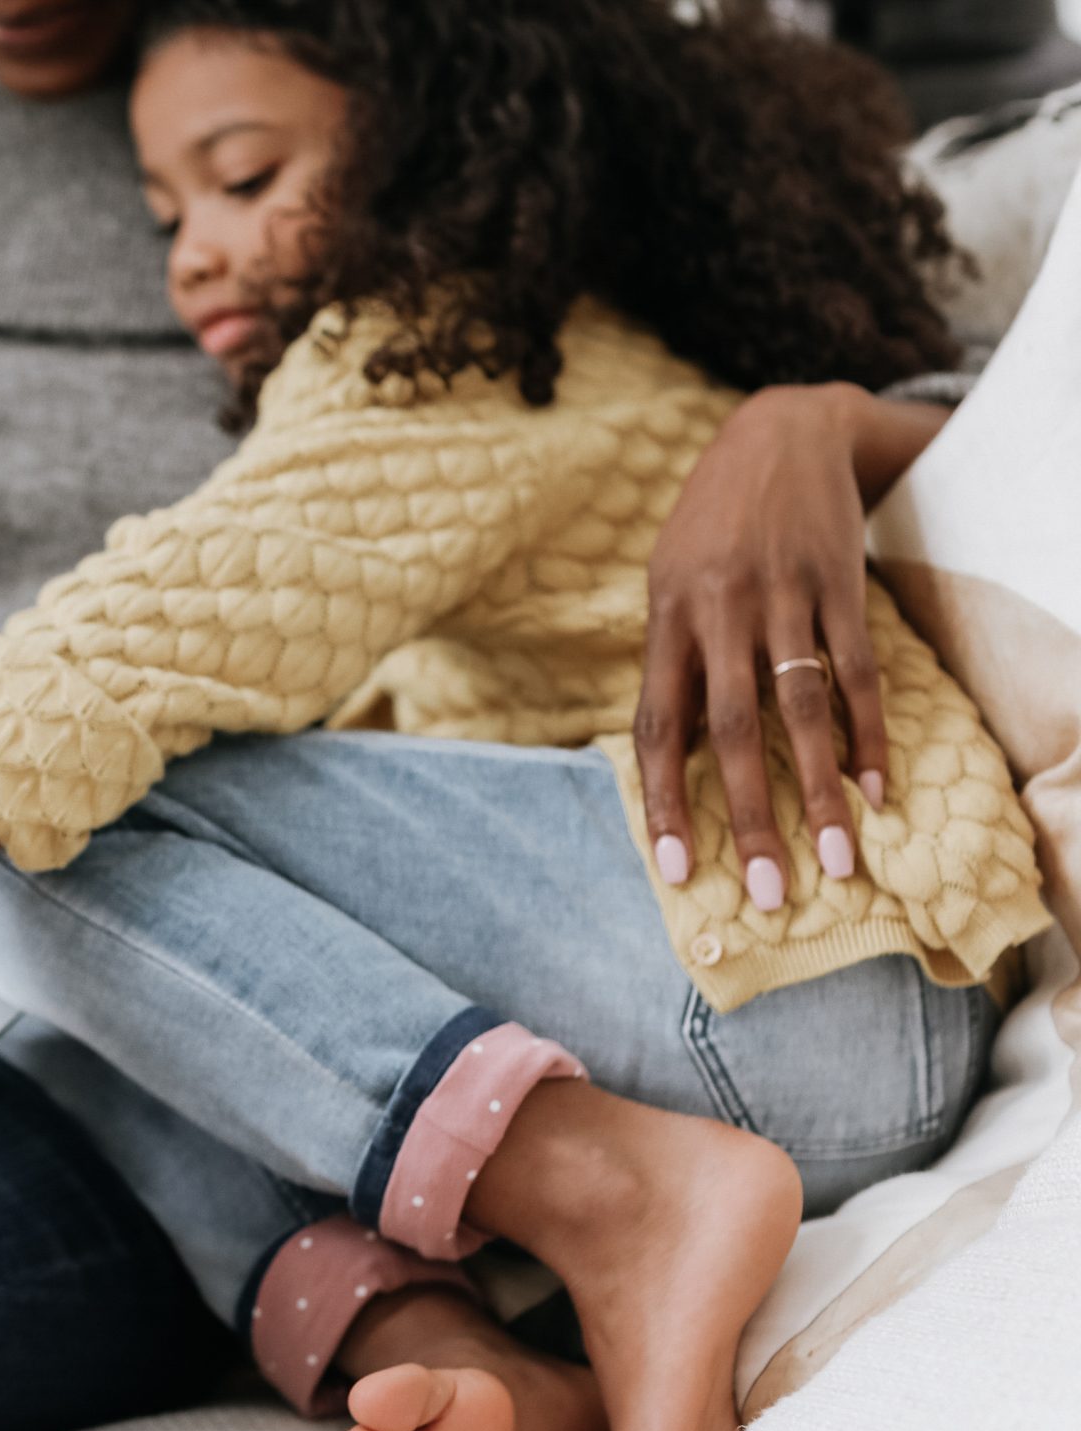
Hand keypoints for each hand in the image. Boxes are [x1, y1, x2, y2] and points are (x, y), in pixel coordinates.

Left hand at [634, 383, 942, 906]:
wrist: (780, 430)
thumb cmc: (711, 525)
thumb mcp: (669, 581)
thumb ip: (674, 660)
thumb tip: (678, 753)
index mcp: (666, 618)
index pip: (660, 726)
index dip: (666, 802)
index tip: (678, 868)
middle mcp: (721, 611)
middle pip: (735, 732)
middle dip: (752, 817)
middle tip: (771, 891)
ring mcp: (784, 597)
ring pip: (804, 710)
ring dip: (823, 792)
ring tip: (841, 859)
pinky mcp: (840, 584)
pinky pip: (860, 672)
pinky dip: (870, 734)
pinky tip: (878, 788)